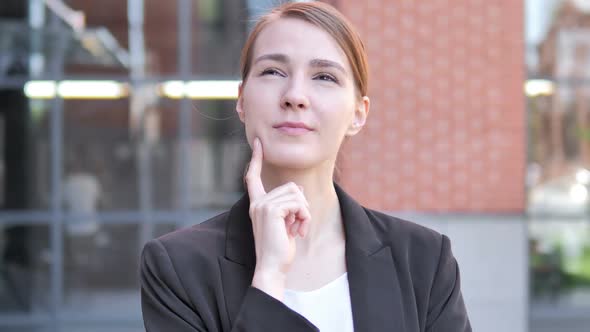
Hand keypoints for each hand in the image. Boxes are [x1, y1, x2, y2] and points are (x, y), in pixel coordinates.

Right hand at [246, 137, 310, 298]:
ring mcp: (263, 205)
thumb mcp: (286, 222)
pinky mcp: (271, 210)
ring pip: (297, 194)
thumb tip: (299, 189)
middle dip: (302, 206)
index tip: (258, 143)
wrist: (272, 266)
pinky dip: (304, 216)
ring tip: (298, 229)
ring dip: (304, 212)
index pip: (254, 176)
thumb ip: (289, 205)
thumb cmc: (279, 247)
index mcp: (257, 203)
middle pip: (291, 187)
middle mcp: (257, 202)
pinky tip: (298, 231)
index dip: (256, 159)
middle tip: (298, 225)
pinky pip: (298, 203)